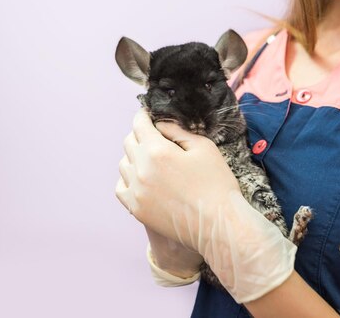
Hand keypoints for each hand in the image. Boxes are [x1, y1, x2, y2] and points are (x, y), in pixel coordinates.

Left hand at [116, 110, 296, 303]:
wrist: (218, 224)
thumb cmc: (217, 183)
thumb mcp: (204, 147)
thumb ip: (178, 132)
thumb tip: (161, 125)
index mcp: (157, 151)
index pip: (139, 125)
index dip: (143, 116)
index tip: (148, 114)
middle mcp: (141, 170)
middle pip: (129, 143)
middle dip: (139, 134)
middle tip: (153, 135)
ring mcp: (136, 192)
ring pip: (123, 165)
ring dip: (134, 156)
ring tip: (150, 158)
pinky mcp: (137, 210)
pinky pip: (121, 188)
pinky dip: (128, 179)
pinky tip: (142, 179)